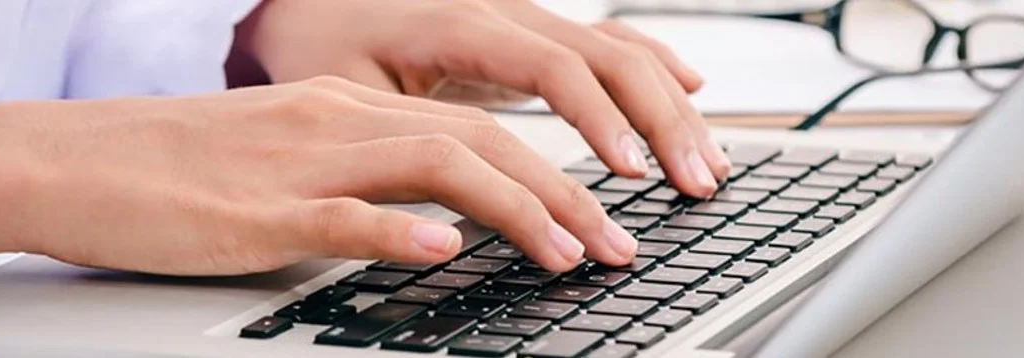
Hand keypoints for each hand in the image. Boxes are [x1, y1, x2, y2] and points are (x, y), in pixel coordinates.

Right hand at [0, 77, 635, 274]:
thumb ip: (359, 184)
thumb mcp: (280, 164)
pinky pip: (339, 214)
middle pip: (477, 142)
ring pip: (433, 167)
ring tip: (570, 256)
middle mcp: (332, 123)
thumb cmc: (169, 169)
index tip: (603, 216)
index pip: (474, 129)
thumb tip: (436, 225)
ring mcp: (296, 164)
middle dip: (564, 195)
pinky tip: (442, 254)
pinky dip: (399, 231)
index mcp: (342, 109)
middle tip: (617, 247)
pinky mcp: (252, 213)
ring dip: (516, 211)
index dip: (553, 171)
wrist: (66, 159)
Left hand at [237, 0, 730, 197]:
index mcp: (458, 22)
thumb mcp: (345, 94)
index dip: (599, 121)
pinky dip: (652, 64)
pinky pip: (605, 37)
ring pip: (617, 47)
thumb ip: (402, 139)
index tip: (629, 174)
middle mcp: (501, 10)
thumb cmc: (318, 44)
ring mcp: (520, 16)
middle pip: (607, 56)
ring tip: (706, 162)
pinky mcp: (525, 31)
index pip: (554, 68)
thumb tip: (456, 204)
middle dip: (660, 122)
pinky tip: (689, 90)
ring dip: (669, 104)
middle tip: (694, 184)